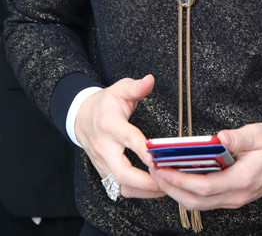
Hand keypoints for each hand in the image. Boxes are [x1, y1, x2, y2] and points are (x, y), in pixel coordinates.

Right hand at [74, 74, 163, 198]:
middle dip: (146, 181)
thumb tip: (150, 80)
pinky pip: (120, 188)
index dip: (144, 150)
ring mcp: (103, 162)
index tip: (160, 159)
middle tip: (167, 179)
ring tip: (166, 187)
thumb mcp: (120, 89)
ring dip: (144, 191)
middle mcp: (104, 147)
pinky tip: (154, 189)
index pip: (129, 139)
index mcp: (110, 125)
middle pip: (123, 172)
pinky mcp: (104, 172)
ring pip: (121, 185)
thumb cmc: (106, 103)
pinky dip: (137, 192)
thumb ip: (136, 87)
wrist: (81, 117)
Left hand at [149, 123, 261, 210]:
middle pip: (196, 200)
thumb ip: (239, 137)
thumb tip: (220, 137)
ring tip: (159, 173)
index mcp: (242, 179)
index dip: (180, 179)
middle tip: (153, 170)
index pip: (205, 186)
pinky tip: (176, 177)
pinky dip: (187, 191)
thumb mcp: (260, 134)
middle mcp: (236, 195)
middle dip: (171, 187)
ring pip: (198, 203)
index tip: (162, 168)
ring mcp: (233, 199)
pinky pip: (205, 199)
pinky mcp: (231, 196)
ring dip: (176, 191)